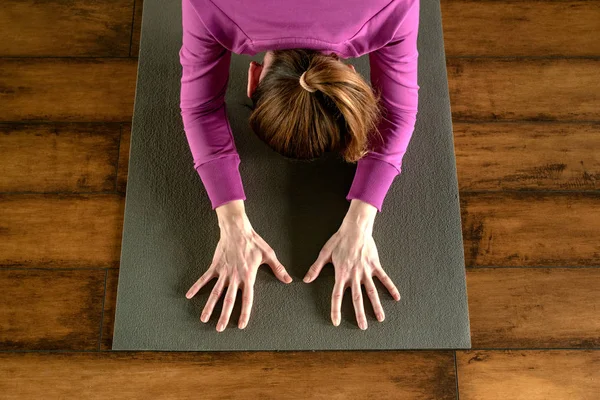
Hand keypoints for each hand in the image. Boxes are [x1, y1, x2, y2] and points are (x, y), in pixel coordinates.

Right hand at [185, 200, 292, 331]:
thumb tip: (288, 280)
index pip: (247, 299)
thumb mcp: (269, 255)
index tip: (240, 325)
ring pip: (215, 292)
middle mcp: (235, 277)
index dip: (244, 313)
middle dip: (224, 315)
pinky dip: (196, 286)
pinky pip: (204, 278)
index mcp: (248, 276)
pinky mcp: (215, 266)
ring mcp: (223, 272)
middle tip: (219, 329)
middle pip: (228, 300)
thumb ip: (278, 269)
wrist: (237, 229)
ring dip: (209, 306)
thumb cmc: (254, 242)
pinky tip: (188, 295)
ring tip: (203, 319)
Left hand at [303, 200, 400, 328]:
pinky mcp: (375, 265)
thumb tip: (306, 280)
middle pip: (357, 298)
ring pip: (372, 292)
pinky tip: (396, 297)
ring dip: (376, 306)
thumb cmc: (339, 240)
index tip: (336, 322)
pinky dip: (391, 288)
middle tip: (363, 328)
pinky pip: (384, 278)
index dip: (336, 310)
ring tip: (380, 319)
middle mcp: (354, 275)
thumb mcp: (324, 254)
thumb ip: (316, 268)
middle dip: (359, 314)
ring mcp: (366, 271)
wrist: (355, 228)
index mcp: (341, 274)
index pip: (337, 296)